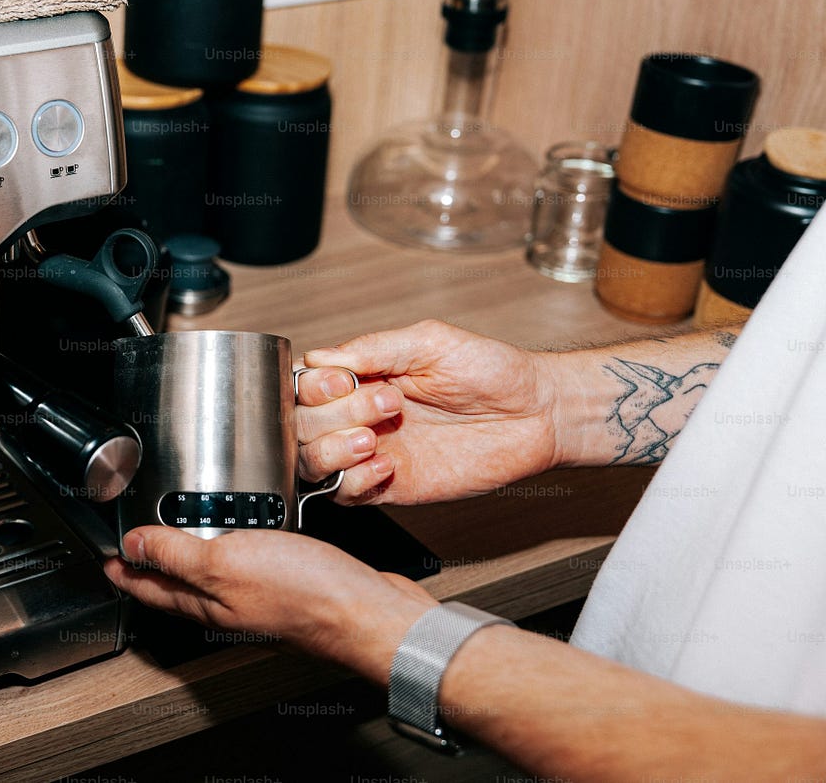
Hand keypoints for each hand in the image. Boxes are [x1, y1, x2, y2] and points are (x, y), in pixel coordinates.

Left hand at [104, 527, 435, 682]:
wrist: (372, 615)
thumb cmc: (307, 596)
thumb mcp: (225, 564)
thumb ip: (176, 554)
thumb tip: (132, 545)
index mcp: (207, 603)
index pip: (150, 587)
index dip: (124, 571)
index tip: (105, 558)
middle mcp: (231, 605)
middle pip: (179, 584)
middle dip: (153, 563)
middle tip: (135, 544)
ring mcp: (262, 597)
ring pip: (216, 575)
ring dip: (195, 553)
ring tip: (182, 530)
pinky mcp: (292, 584)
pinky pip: (252, 564)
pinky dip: (239, 546)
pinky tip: (249, 531)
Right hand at [294, 319, 562, 503]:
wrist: (536, 414)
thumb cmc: (491, 370)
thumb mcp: (429, 341)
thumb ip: (372, 348)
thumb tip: (318, 357)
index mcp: (362, 376)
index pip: (305, 385)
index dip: (314, 386)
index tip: (342, 381)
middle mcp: (358, 415)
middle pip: (300, 424)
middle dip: (332, 416)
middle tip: (383, 407)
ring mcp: (370, 453)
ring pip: (311, 462)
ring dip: (333, 451)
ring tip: (372, 440)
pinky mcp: (389, 487)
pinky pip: (345, 494)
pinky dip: (355, 481)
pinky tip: (388, 465)